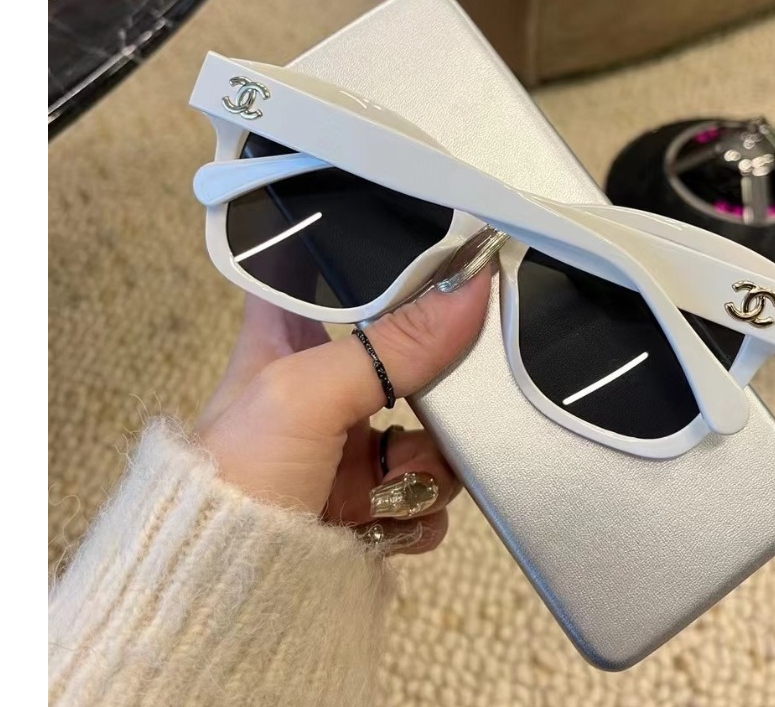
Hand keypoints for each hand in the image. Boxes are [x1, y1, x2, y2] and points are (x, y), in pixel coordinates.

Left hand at [195, 270, 490, 552]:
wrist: (219, 599)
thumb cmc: (241, 473)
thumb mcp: (308, 393)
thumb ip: (393, 344)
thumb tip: (473, 288)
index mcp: (284, 338)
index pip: (323, 271)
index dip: (369, 260)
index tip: (427, 256)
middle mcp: (321, 385)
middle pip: (405, 356)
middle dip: (433, 386)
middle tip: (431, 399)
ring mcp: (349, 446)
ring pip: (427, 429)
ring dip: (429, 463)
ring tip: (397, 486)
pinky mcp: (369, 501)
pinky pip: (427, 490)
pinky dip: (423, 509)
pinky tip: (396, 520)